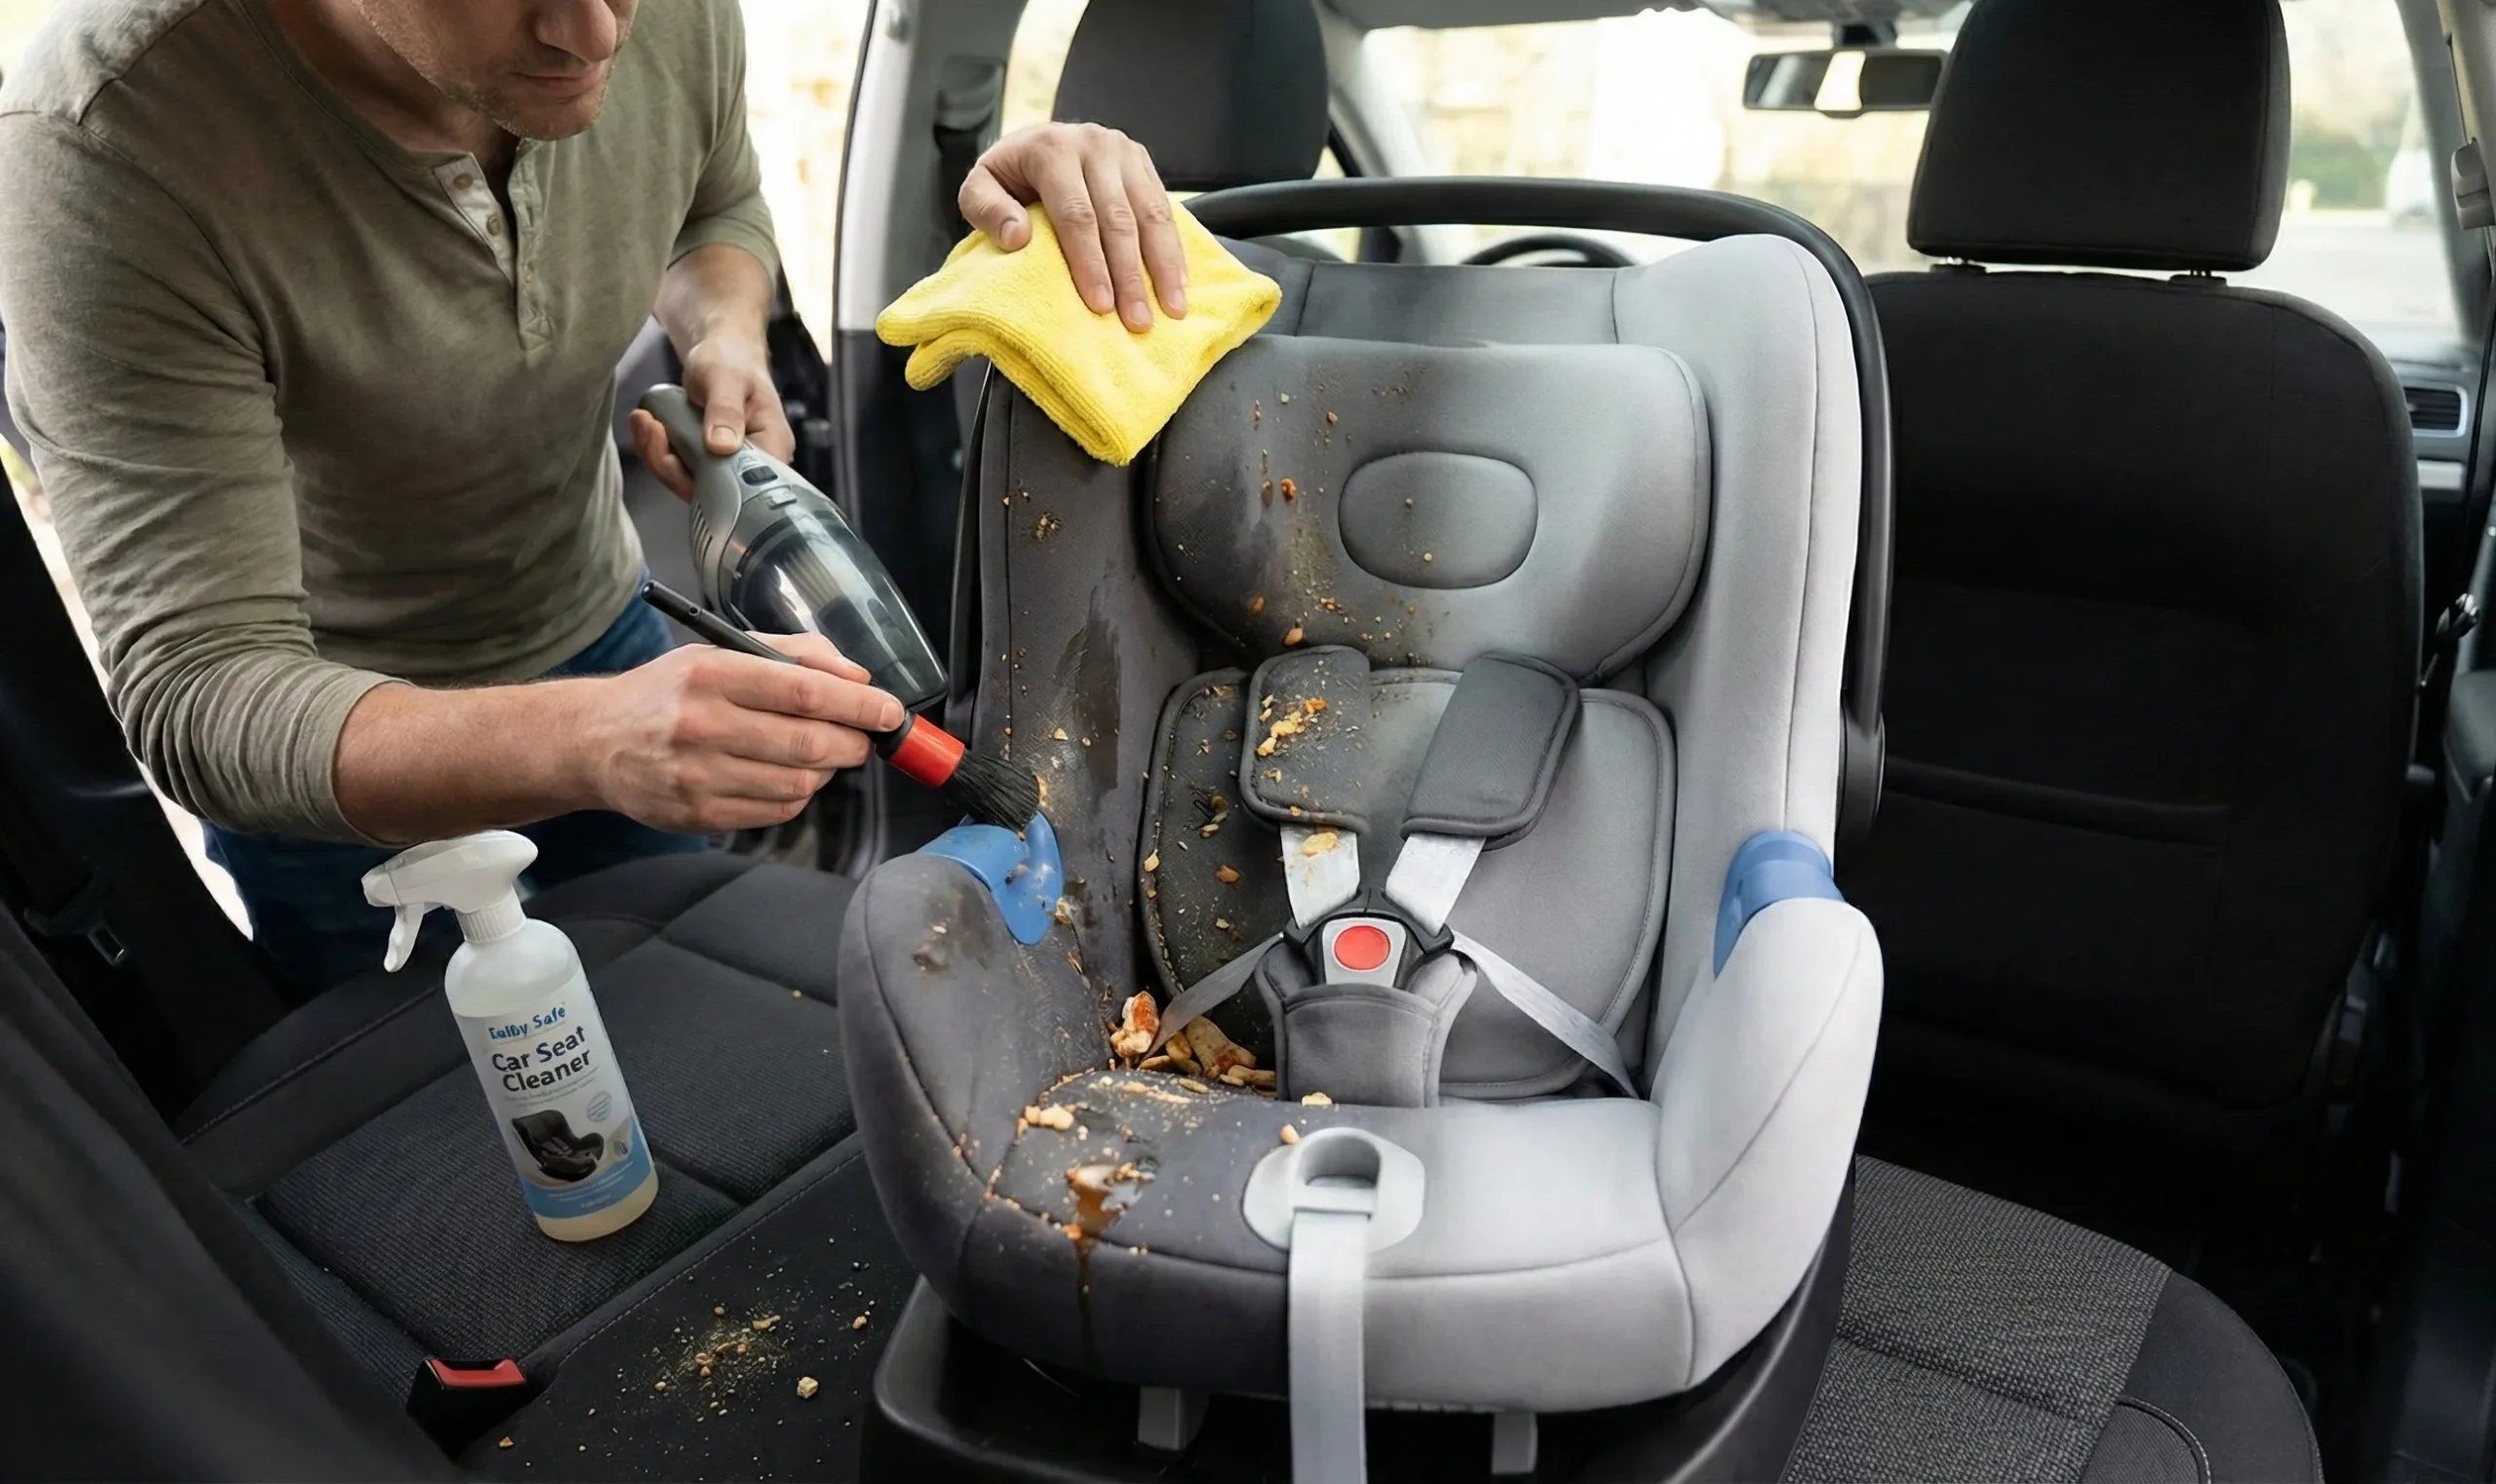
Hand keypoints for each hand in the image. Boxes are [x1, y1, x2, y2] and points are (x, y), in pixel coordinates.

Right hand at [571, 632, 902, 833]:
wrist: (595, 742)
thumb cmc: (667, 692)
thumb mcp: (720, 652)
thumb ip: (795, 655)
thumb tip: (857, 677)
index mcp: (711, 675)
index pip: (805, 691)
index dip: (859, 704)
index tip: (888, 710)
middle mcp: (702, 725)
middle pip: (809, 743)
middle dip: (853, 743)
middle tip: (862, 737)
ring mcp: (698, 776)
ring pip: (800, 782)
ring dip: (826, 770)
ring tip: (819, 753)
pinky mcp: (699, 815)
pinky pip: (778, 809)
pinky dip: (798, 793)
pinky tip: (787, 775)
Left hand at [627, 335, 794, 501]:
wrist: (722, 350)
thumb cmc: (732, 359)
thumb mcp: (727, 378)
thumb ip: (726, 411)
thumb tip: (721, 447)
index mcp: (773, 447)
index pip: (745, 486)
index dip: (706, 481)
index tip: (672, 453)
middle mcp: (755, 465)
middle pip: (712, 489)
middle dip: (671, 465)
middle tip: (650, 428)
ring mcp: (729, 465)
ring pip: (690, 481)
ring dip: (659, 456)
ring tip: (643, 421)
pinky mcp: (707, 462)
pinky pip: (681, 468)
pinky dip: (658, 450)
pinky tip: (646, 425)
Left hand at [960, 122, 1187, 331]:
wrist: (1038, 140)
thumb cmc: (1010, 175)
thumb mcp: (980, 186)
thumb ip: (986, 209)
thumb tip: (1017, 236)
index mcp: (1052, 149)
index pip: (1076, 214)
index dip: (1090, 263)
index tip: (1100, 305)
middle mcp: (1094, 144)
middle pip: (1118, 219)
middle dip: (1130, 276)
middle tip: (1138, 321)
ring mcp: (1124, 151)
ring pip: (1151, 215)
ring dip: (1163, 267)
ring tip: (1172, 309)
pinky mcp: (1144, 162)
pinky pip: (1165, 210)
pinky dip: (1173, 250)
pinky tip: (1179, 283)